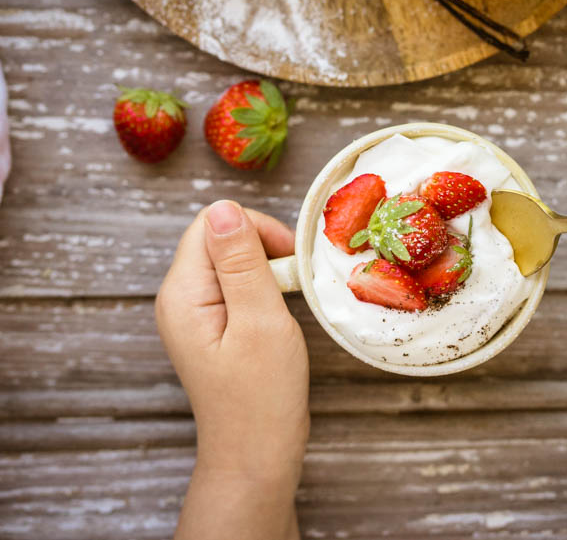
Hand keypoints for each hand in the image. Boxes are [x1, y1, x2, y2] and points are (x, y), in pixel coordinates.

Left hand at [156, 200, 308, 539]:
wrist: (255, 454)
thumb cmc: (262, 396)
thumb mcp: (260, 321)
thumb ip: (241, 262)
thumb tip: (222, 207)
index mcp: (182, 293)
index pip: (212, 223)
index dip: (255, 228)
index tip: (290, 261)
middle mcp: (178, 297)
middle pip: (218, 237)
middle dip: (261, 247)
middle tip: (293, 283)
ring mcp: (192, 312)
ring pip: (228, 260)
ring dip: (264, 268)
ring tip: (286, 301)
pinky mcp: (209, 325)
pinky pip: (233, 284)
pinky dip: (261, 288)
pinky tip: (276, 313)